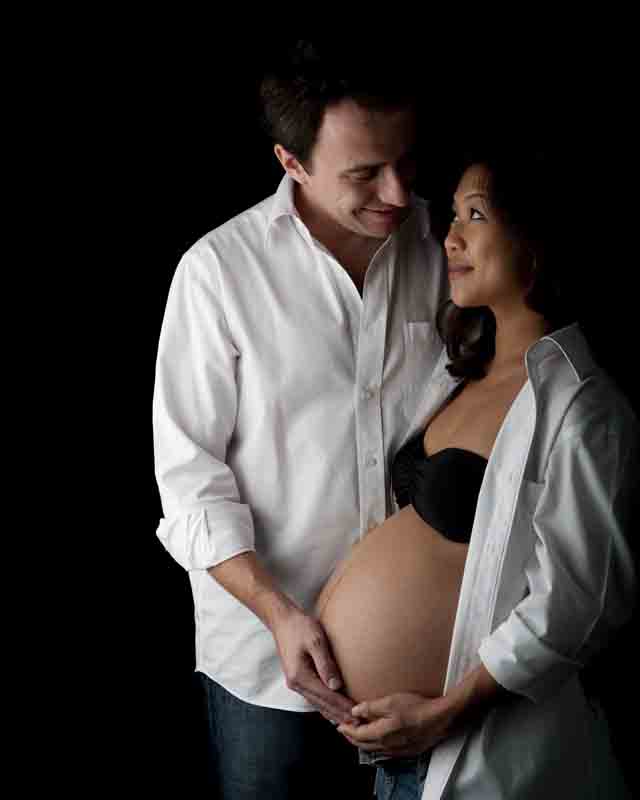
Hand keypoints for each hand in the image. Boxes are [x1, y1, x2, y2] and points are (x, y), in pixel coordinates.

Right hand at [271, 607, 360, 725]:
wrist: (282, 620)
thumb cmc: (300, 627)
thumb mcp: (315, 641)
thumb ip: (326, 664)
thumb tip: (336, 686)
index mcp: (300, 676)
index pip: (326, 697)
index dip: (343, 707)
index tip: (358, 715)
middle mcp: (296, 684)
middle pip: (322, 704)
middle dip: (340, 714)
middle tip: (358, 725)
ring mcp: (295, 683)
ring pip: (317, 703)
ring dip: (333, 712)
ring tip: (348, 721)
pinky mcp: (297, 678)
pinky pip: (313, 697)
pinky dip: (325, 705)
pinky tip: (332, 709)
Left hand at [337, 692, 449, 757]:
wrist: (441, 719)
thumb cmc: (416, 707)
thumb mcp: (390, 701)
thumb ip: (370, 707)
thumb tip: (355, 711)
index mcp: (381, 734)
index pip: (358, 735)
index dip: (347, 729)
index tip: (340, 724)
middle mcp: (388, 746)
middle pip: (364, 745)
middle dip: (352, 738)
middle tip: (345, 730)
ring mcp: (399, 751)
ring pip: (375, 750)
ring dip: (364, 742)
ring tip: (358, 734)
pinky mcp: (408, 751)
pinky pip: (386, 752)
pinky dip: (376, 746)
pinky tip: (378, 740)